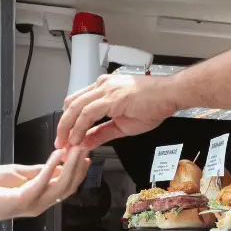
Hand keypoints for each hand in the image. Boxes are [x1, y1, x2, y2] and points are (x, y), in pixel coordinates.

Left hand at [0, 149, 90, 226]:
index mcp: (38, 197)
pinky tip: (58, 154)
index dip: (77, 169)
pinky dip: (52, 166)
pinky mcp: (23, 200)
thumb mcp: (17, 173)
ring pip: (61, 185)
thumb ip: (37, 170)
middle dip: (78, 166)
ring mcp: (33, 203)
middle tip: (84, 148)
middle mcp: (39, 203)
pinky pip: (43, 181)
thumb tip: (57, 163)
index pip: (65, 185)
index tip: (83, 153)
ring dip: (70, 165)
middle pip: (68, 186)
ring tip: (76, 149)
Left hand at [56, 74, 177, 149]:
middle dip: (62, 126)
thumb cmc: (154, 105)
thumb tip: (86, 143)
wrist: (171, 95)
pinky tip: (78, 139)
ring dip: (67, 128)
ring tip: (65, 144)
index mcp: (103, 89)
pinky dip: (79, 127)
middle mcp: (101, 85)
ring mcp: (106, 89)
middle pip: (71, 104)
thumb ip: (102, 133)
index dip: (67, 121)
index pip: (77, 103)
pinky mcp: (112, 97)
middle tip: (59, 144)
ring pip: (76, 108)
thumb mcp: (122, 125)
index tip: (65, 138)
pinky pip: (88, 113)